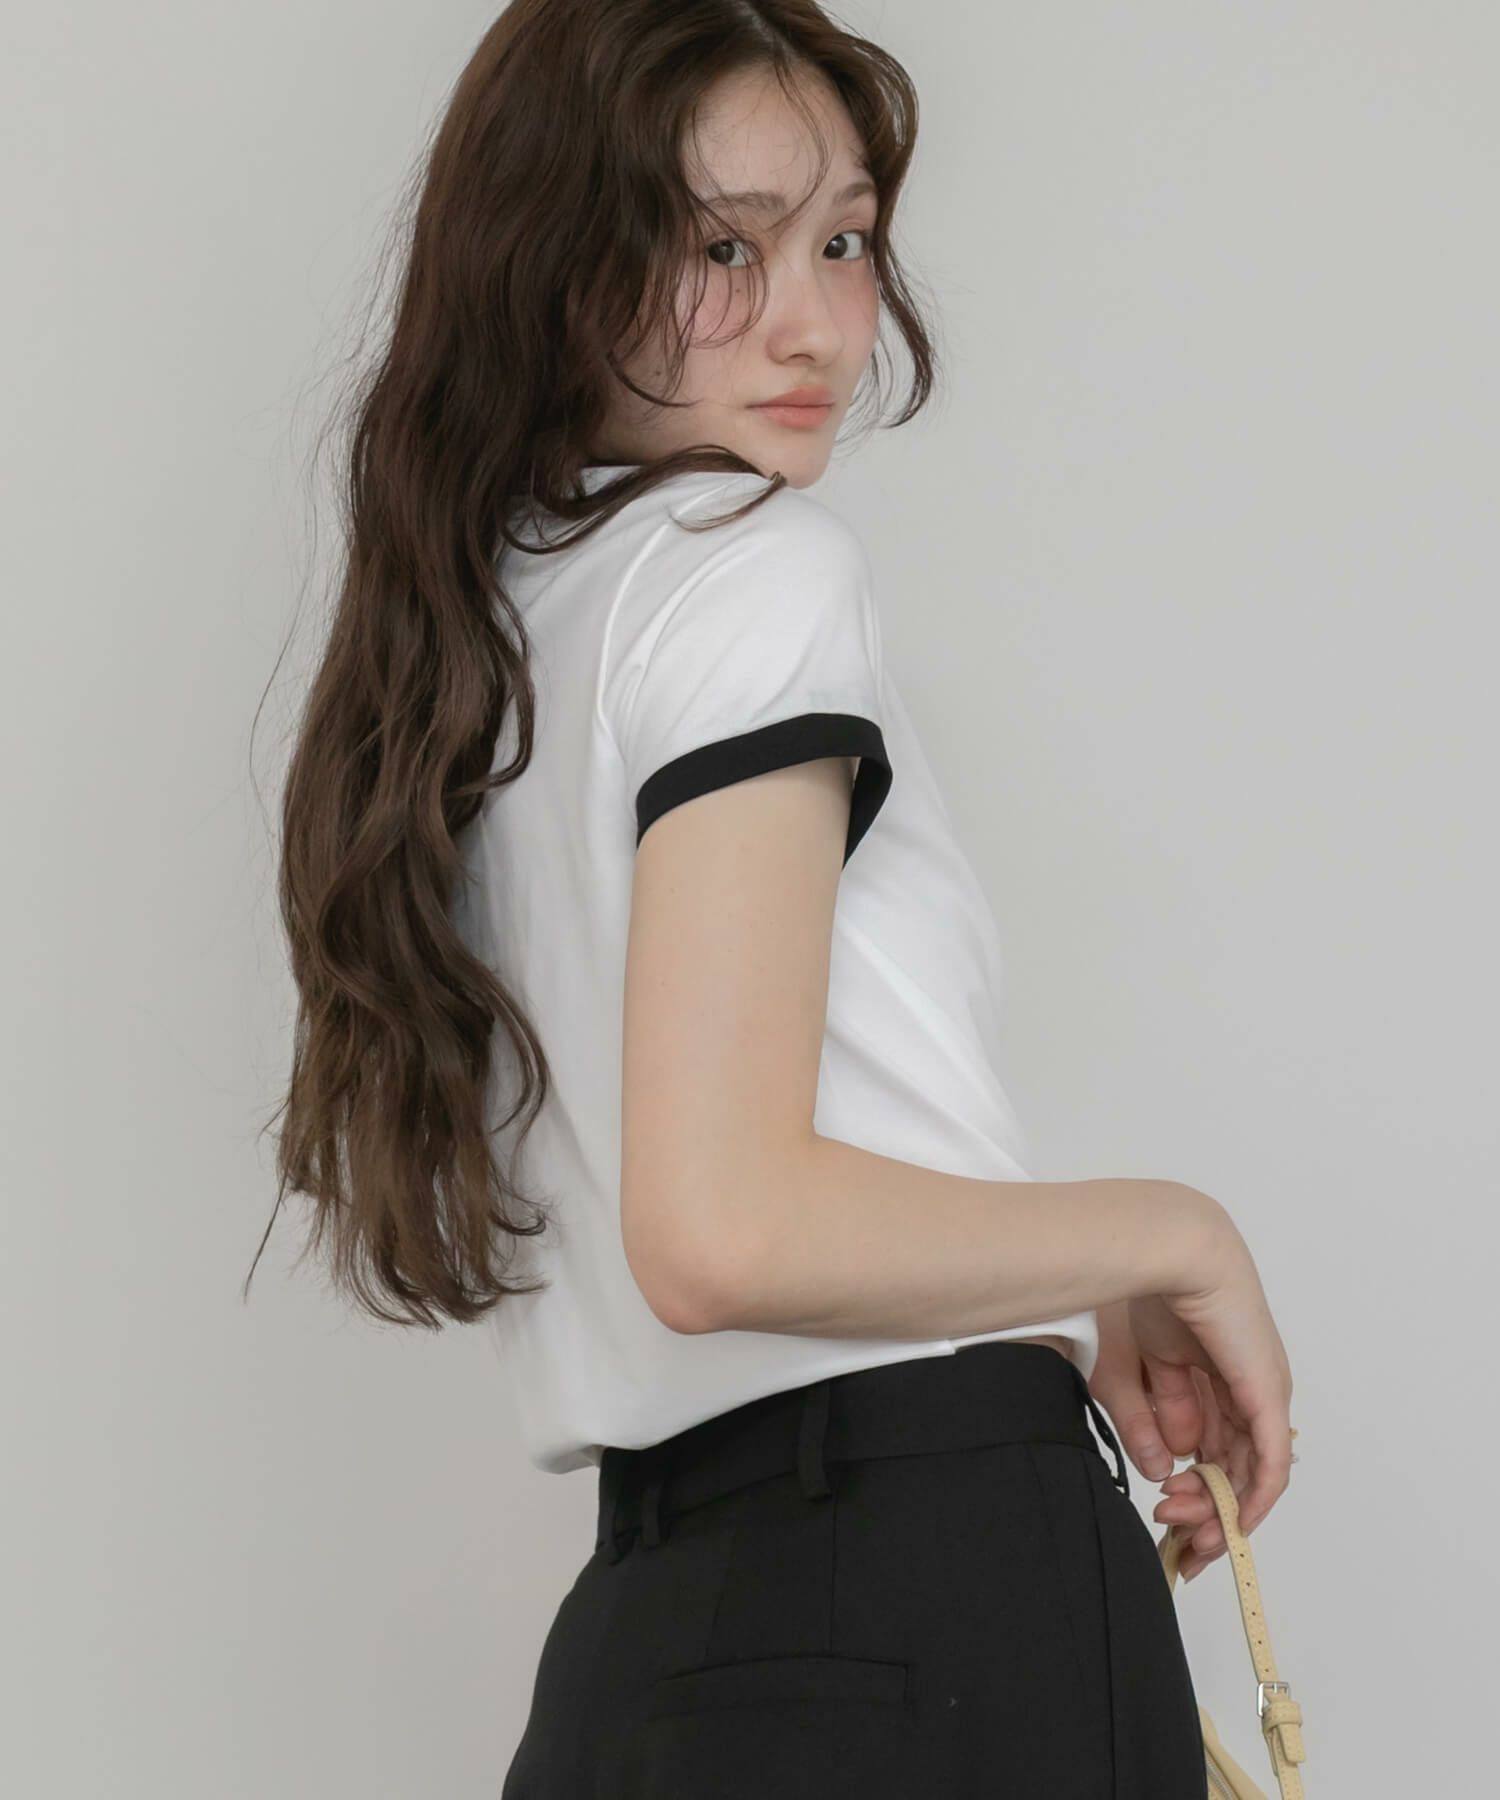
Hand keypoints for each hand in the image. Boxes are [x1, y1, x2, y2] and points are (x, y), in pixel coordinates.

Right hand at [1088, 1251, 1292, 1582]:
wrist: (1164, 1251)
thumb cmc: (1142, 1292)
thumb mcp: (1133, 1370)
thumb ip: (1146, 1421)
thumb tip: (1165, 1468)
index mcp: (1209, 1374)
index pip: (1210, 1445)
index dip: (1189, 1487)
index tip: (1166, 1518)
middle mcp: (1242, 1387)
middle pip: (1230, 1464)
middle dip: (1201, 1506)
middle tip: (1172, 1529)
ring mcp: (1260, 1392)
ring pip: (1248, 1470)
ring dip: (1217, 1507)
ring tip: (1183, 1524)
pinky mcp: (1267, 1394)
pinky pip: (1269, 1461)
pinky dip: (1255, 1496)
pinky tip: (1236, 1523)